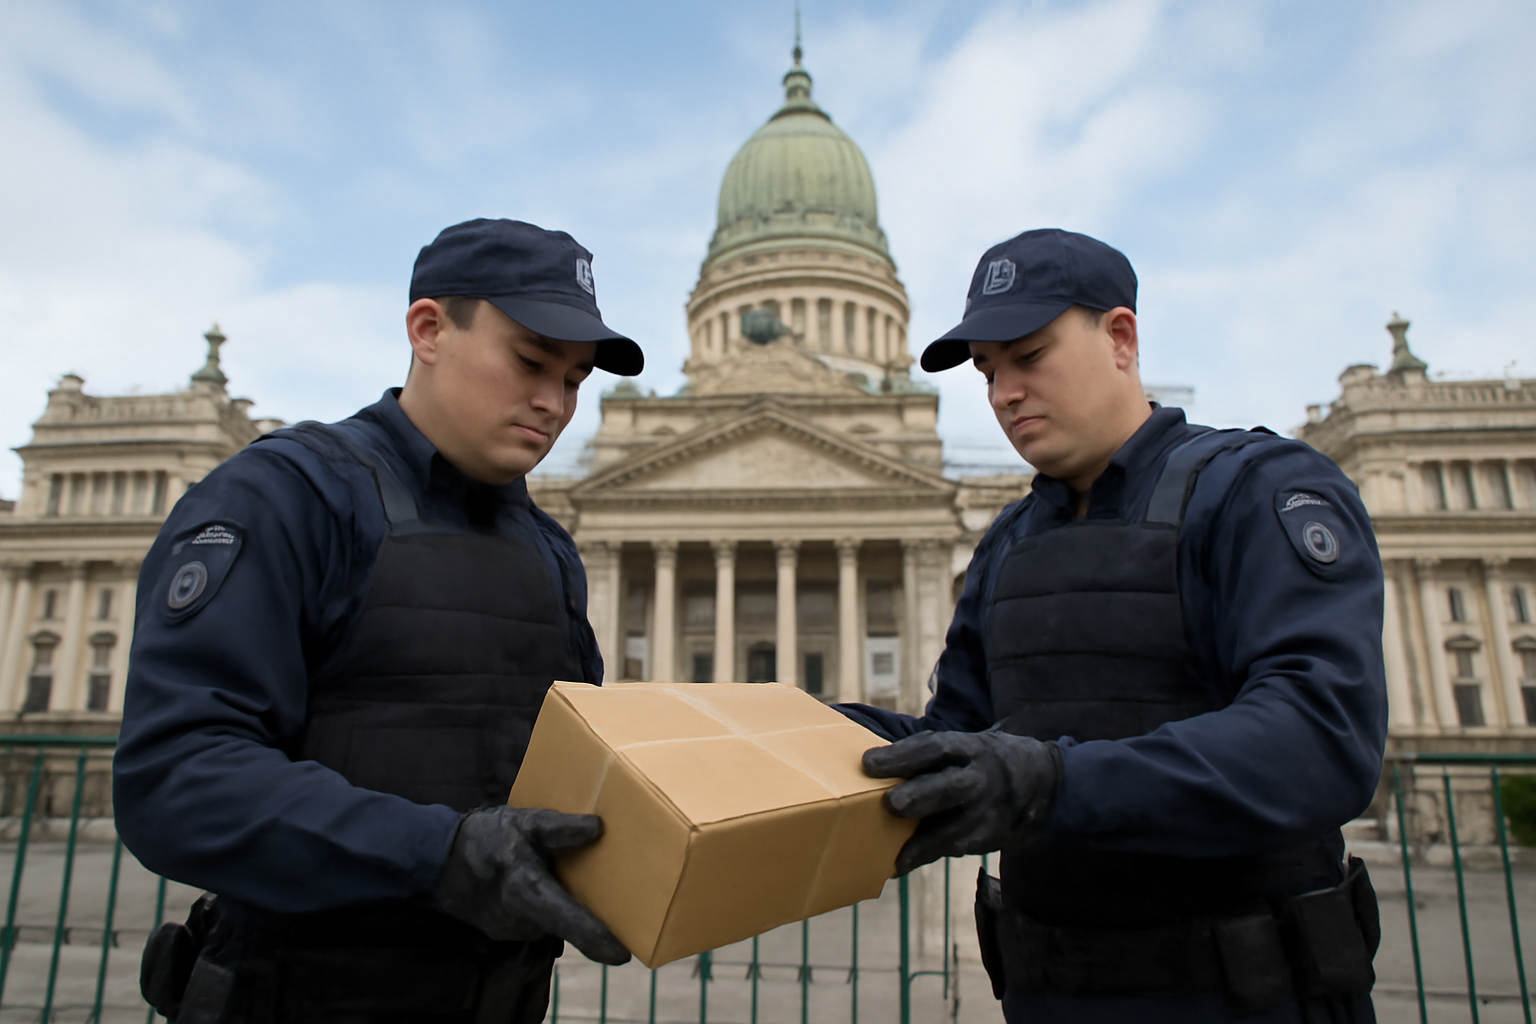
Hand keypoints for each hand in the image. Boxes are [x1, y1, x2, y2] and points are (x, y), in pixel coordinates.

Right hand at [432, 806, 629, 964]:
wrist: (442, 860)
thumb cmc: (487, 837)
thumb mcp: (524, 822)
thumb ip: (560, 827)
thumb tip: (597, 828)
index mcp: (526, 890)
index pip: (566, 919)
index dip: (595, 938)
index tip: (622, 955)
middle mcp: (520, 918)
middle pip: (566, 926)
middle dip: (594, 924)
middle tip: (625, 914)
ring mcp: (512, 929)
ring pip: (553, 924)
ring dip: (568, 910)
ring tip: (584, 886)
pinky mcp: (508, 932)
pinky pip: (539, 922)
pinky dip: (550, 909)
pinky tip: (552, 887)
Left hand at [862, 728, 1060, 874]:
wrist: (1040, 782)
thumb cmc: (980, 761)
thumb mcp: (963, 746)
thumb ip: (926, 755)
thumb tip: (871, 765)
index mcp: (970, 748)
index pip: (934, 748)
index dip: (902, 755)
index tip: (868, 763)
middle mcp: (981, 779)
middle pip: (949, 788)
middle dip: (919, 797)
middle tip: (890, 804)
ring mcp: (988, 812)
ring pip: (952, 830)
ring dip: (919, 842)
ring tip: (889, 854)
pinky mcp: (989, 839)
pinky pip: (952, 849)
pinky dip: (924, 856)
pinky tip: (898, 863)